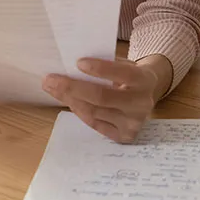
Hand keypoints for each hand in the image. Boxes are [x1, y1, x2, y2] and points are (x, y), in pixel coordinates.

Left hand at [42, 58, 158, 142]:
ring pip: (94, 112)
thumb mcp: (124, 64)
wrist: (148, 94)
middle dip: (72, 88)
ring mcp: (133, 123)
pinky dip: (79, 111)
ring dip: (69, 99)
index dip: (101, 69)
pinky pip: (95, 124)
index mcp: (143, 80)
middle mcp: (141, 104)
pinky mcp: (125, 136)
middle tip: (50, 79)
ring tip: (52, 89)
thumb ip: (106, 64)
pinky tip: (68, 101)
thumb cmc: (128, 74)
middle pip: (102, 97)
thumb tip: (71, 65)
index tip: (78, 62)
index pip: (122, 73)